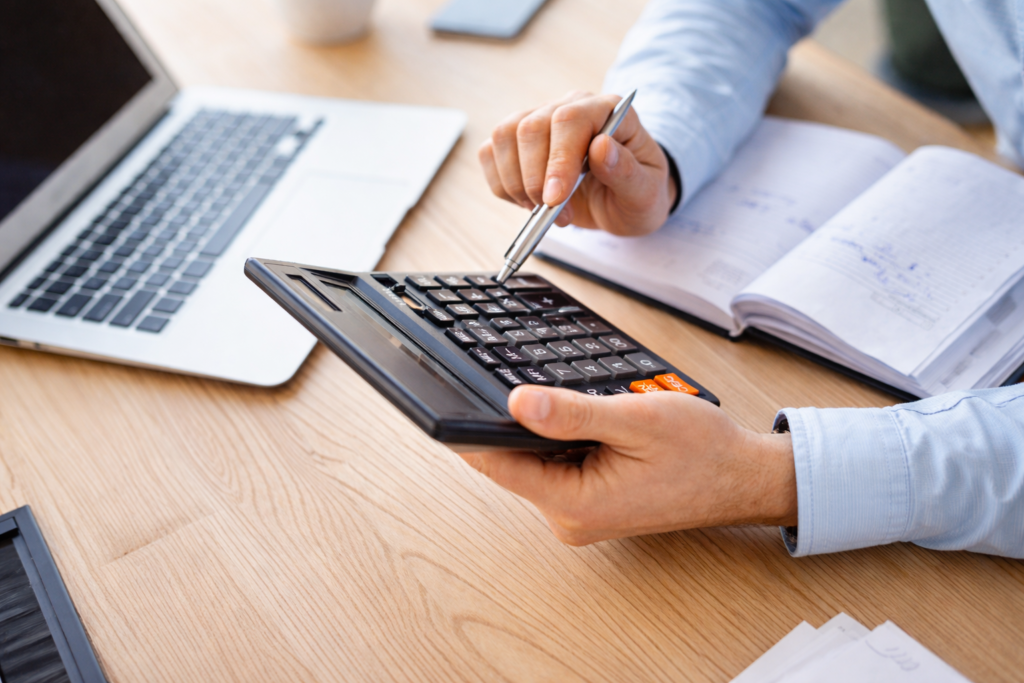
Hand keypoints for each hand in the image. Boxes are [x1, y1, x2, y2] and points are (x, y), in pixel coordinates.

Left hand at [459, 386, 796, 545]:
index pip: (497, 464)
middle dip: (524, 419)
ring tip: (599, 408)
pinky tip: (601, 421)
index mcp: (575, 503)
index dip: (471, 429)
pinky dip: (569, 438)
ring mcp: (579, 513)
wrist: (744, 478)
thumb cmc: (703, 453)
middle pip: (515, 459)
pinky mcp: (590, 503)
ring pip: (538, 459)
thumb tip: (516, 403)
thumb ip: (571, 414)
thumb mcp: (635, 420)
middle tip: (555, 387)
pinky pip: (560, 464)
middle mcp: (569, 517)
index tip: (452, 393)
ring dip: (553, 427)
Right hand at [478, 91, 676, 236]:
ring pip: (504, 136)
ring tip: (542, 210)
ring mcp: (541, 121)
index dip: (557, 160)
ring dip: (515, 182)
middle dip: (534, 178)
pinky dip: (501, 185)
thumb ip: (628, 171)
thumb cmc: (639, 193)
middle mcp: (570, 108)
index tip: (554, 199)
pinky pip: (490, 153)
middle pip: (530, 127)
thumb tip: (602, 148)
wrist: (624, 201)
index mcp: (607, 110)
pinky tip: (525, 201)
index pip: (569, 119)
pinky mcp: (518, 143)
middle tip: (554, 213)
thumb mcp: (646, 192)